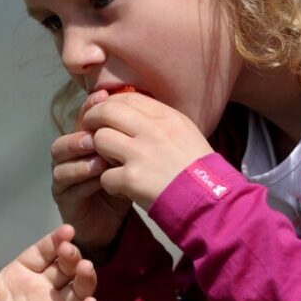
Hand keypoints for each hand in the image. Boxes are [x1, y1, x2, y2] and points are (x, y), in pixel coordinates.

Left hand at [0, 224, 100, 300]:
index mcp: (23, 270)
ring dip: (86, 279)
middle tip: (71, 252)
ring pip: (78, 289)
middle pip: (66, 266)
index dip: (56, 240)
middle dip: (72, 256)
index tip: (67, 231)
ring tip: (86, 269)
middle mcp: (43, 285)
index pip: (44, 251)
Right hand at [50, 90, 133, 255]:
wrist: (115, 223)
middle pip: (63, 141)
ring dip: (79, 159)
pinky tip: (99, 179)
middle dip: (78, 136)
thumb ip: (130, 136)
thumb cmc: (123, 185)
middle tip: (94, 135)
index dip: (90, 107)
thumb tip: (143, 105)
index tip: (104, 97)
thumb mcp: (129, 158)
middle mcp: (68, 158)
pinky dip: (82, 181)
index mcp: (83, 142)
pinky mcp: (64, 199)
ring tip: (99, 160)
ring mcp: (62, 179)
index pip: (82, 119)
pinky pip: (67, 187)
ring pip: (60, 163)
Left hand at [79, 92, 213, 209]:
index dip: (111, 103)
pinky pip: (104, 175)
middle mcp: (153, 131)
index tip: (104, 113)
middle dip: (93, 120)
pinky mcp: (132, 179)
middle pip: (107, 111)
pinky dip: (110, 184)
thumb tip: (131, 112)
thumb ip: (160, 122)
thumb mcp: (186, 134)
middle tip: (90, 131)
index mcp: (168, 118)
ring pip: (100, 140)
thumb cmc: (198, 171)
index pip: (129, 98)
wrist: (210, 202)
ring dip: (100, 152)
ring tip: (111, 163)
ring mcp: (141, 154)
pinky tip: (122, 188)